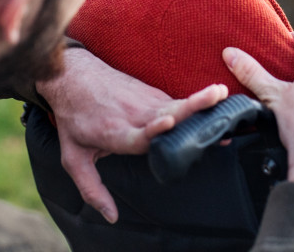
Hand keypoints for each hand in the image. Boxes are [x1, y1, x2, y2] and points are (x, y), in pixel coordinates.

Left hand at [37, 46, 227, 222]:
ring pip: (177, 104)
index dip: (155, 129)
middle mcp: (134, 115)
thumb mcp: (73, 158)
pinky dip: (195, 103)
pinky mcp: (152, 93)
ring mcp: (145, 101)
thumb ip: (92, 189)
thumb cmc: (73, 118)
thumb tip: (112, 216)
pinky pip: (176, 102)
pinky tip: (214, 102)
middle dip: (192, 106)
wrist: (71, 76)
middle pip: (168, 112)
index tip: (170, 122)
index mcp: (116, 133)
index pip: (139, 133)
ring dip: (200, 100)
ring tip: (222, 95)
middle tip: (216, 98)